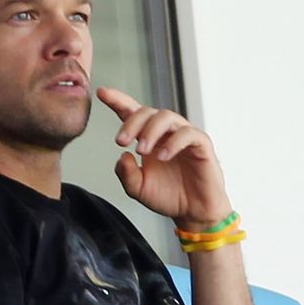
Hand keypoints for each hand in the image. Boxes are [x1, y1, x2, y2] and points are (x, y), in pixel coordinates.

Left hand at [97, 86, 231, 231]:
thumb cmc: (168, 196)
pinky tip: (163, 155)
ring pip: (167, 116)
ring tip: (141, 150)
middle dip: (131, 123)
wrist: (194, 212)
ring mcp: (184, 136)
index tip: (101, 92)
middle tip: (120, 141)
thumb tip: (122, 155)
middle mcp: (165, 132)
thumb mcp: (138, 188)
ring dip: (150, 130)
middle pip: (147, 112)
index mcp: (147, 137)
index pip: (131, 112)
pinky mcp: (201, 145)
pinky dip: (174, 142)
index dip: (117, 100)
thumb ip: (125, 174)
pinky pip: (189, 133)